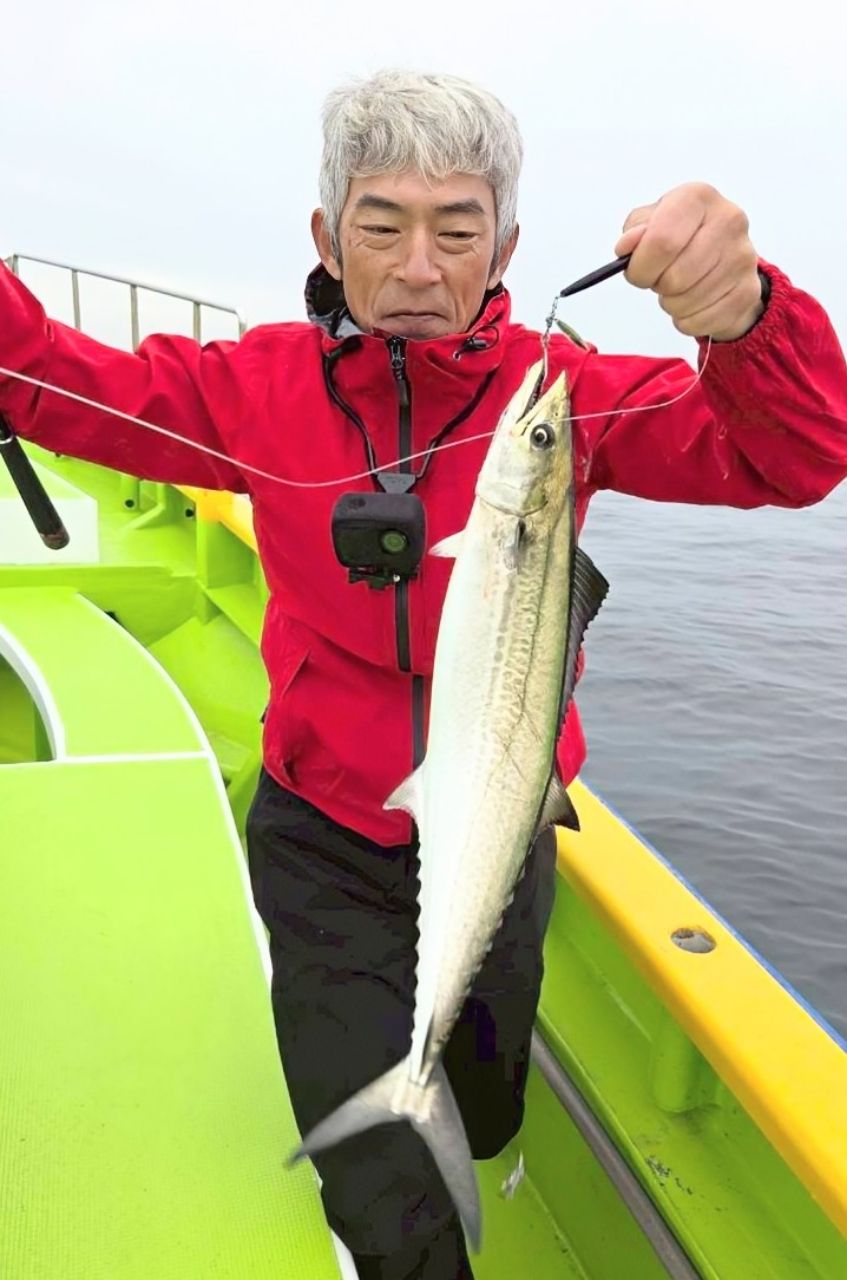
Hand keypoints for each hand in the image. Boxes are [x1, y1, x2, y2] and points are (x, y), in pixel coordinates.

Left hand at [614, 183, 763, 340]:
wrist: (723, 256)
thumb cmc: (680, 237)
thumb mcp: (651, 223)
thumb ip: (634, 232)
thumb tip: (627, 246)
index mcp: (698, 198)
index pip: (661, 241)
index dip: (641, 266)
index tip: (638, 271)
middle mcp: (728, 221)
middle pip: (674, 277)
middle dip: (657, 286)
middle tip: (661, 279)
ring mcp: (743, 257)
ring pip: (687, 302)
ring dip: (672, 304)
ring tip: (679, 288)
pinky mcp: (748, 291)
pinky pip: (701, 321)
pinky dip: (687, 320)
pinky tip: (693, 302)